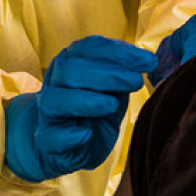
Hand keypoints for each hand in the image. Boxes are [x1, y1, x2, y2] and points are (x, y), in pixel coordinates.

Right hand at [4, 36, 155, 182]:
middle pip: (71, 69)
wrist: (64, 147)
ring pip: (56, 99)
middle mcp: (55, 83)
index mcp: (72, 63)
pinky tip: (86, 134)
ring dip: (86, 100)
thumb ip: (124, 78)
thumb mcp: (112, 92)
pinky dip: (68, 134)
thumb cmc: (93, 114)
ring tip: (112, 105)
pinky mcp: (46, 140)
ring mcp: (47, 113)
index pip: (90, 48)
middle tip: (136, 81)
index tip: (149, 61)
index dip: (120, 52)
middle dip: (108, 73)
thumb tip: (148, 62)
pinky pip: (51, 135)